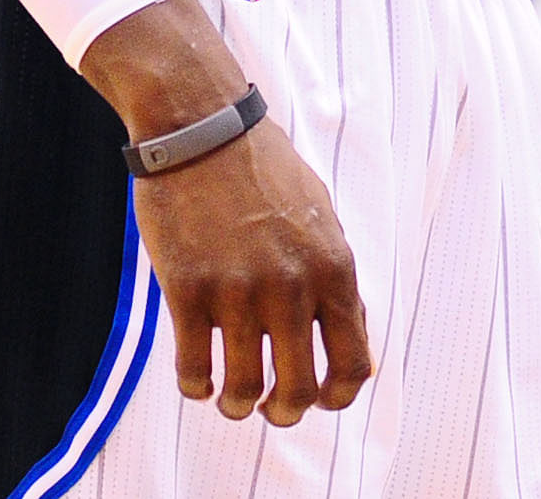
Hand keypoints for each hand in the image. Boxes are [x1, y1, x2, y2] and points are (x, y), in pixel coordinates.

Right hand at [131, 115, 373, 425]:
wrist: (202, 129)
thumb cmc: (264, 173)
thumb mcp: (321, 218)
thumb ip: (336, 281)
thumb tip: (351, 346)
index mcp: (334, 268)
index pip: (353, 365)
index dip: (337, 397)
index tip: (320, 400)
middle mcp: (291, 286)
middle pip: (298, 391)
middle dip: (285, 413)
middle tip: (271, 409)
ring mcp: (237, 291)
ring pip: (243, 389)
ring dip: (237, 407)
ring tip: (232, 400)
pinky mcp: (187, 290)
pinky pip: (194, 369)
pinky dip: (197, 388)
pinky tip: (198, 381)